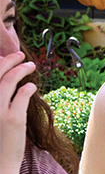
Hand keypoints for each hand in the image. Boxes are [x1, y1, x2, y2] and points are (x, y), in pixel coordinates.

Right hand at [1, 52, 35, 171]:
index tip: (3, 58)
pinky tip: (32, 86)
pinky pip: (22, 95)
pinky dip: (28, 87)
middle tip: (18, 55)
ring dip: (20, 69)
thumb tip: (8, 87)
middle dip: (7, 60)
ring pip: (7, 81)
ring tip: (30, 64)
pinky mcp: (12, 119)